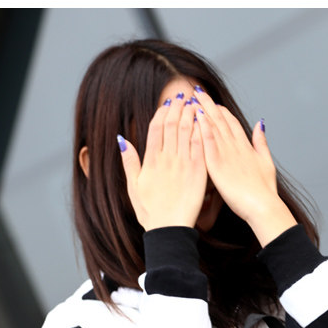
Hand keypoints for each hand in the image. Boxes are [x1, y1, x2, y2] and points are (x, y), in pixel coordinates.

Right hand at [118, 96, 206, 230]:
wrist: (169, 231)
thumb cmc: (151, 213)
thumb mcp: (133, 187)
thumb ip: (129, 162)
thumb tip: (122, 139)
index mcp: (151, 161)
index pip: (156, 128)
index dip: (162, 113)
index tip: (167, 104)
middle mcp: (167, 159)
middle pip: (172, 125)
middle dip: (178, 108)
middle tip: (183, 96)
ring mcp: (183, 165)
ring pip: (187, 132)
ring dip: (191, 115)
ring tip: (195, 103)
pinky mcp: (198, 173)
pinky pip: (200, 147)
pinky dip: (202, 132)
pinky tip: (205, 122)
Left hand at [194, 89, 296, 245]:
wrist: (263, 207)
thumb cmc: (265, 191)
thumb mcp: (266, 162)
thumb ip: (261, 142)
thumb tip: (260, 124)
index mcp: (245, 147)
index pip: (231, 122)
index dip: (221, 110)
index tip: (212, 102)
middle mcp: (236, 146)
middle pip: (220, 119)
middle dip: (208, 104)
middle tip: (197, 90)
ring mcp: (227, 154)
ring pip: (213, 126)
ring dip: (202, 110)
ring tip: (192, 97)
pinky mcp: (218, 165)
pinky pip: (208, 142)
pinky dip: (202, 128)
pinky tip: (196, 116)